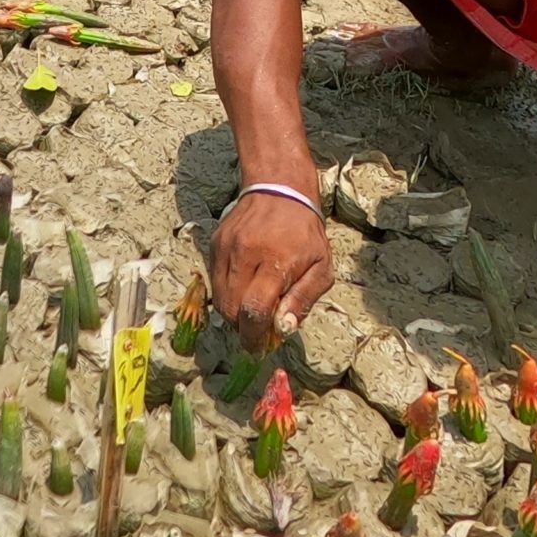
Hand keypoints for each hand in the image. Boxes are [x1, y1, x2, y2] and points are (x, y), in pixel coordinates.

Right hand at [211, 188, 335, 352]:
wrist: (279, 189)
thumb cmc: (305, 232)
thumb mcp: (321, 267)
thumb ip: (303, 299)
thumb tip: (282, 329)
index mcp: (275, 262)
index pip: (254, 310)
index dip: (254, 336)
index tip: (259, 347)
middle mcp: (246, 254)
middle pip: (231, 308)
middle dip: (242, 327)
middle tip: (257, 329)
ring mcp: (226, 248)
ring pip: (219, 297)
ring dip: (233, 312)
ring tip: (251, 307)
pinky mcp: (215, 243)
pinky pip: (215, 281)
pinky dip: (227, 292)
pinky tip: (244, 286)